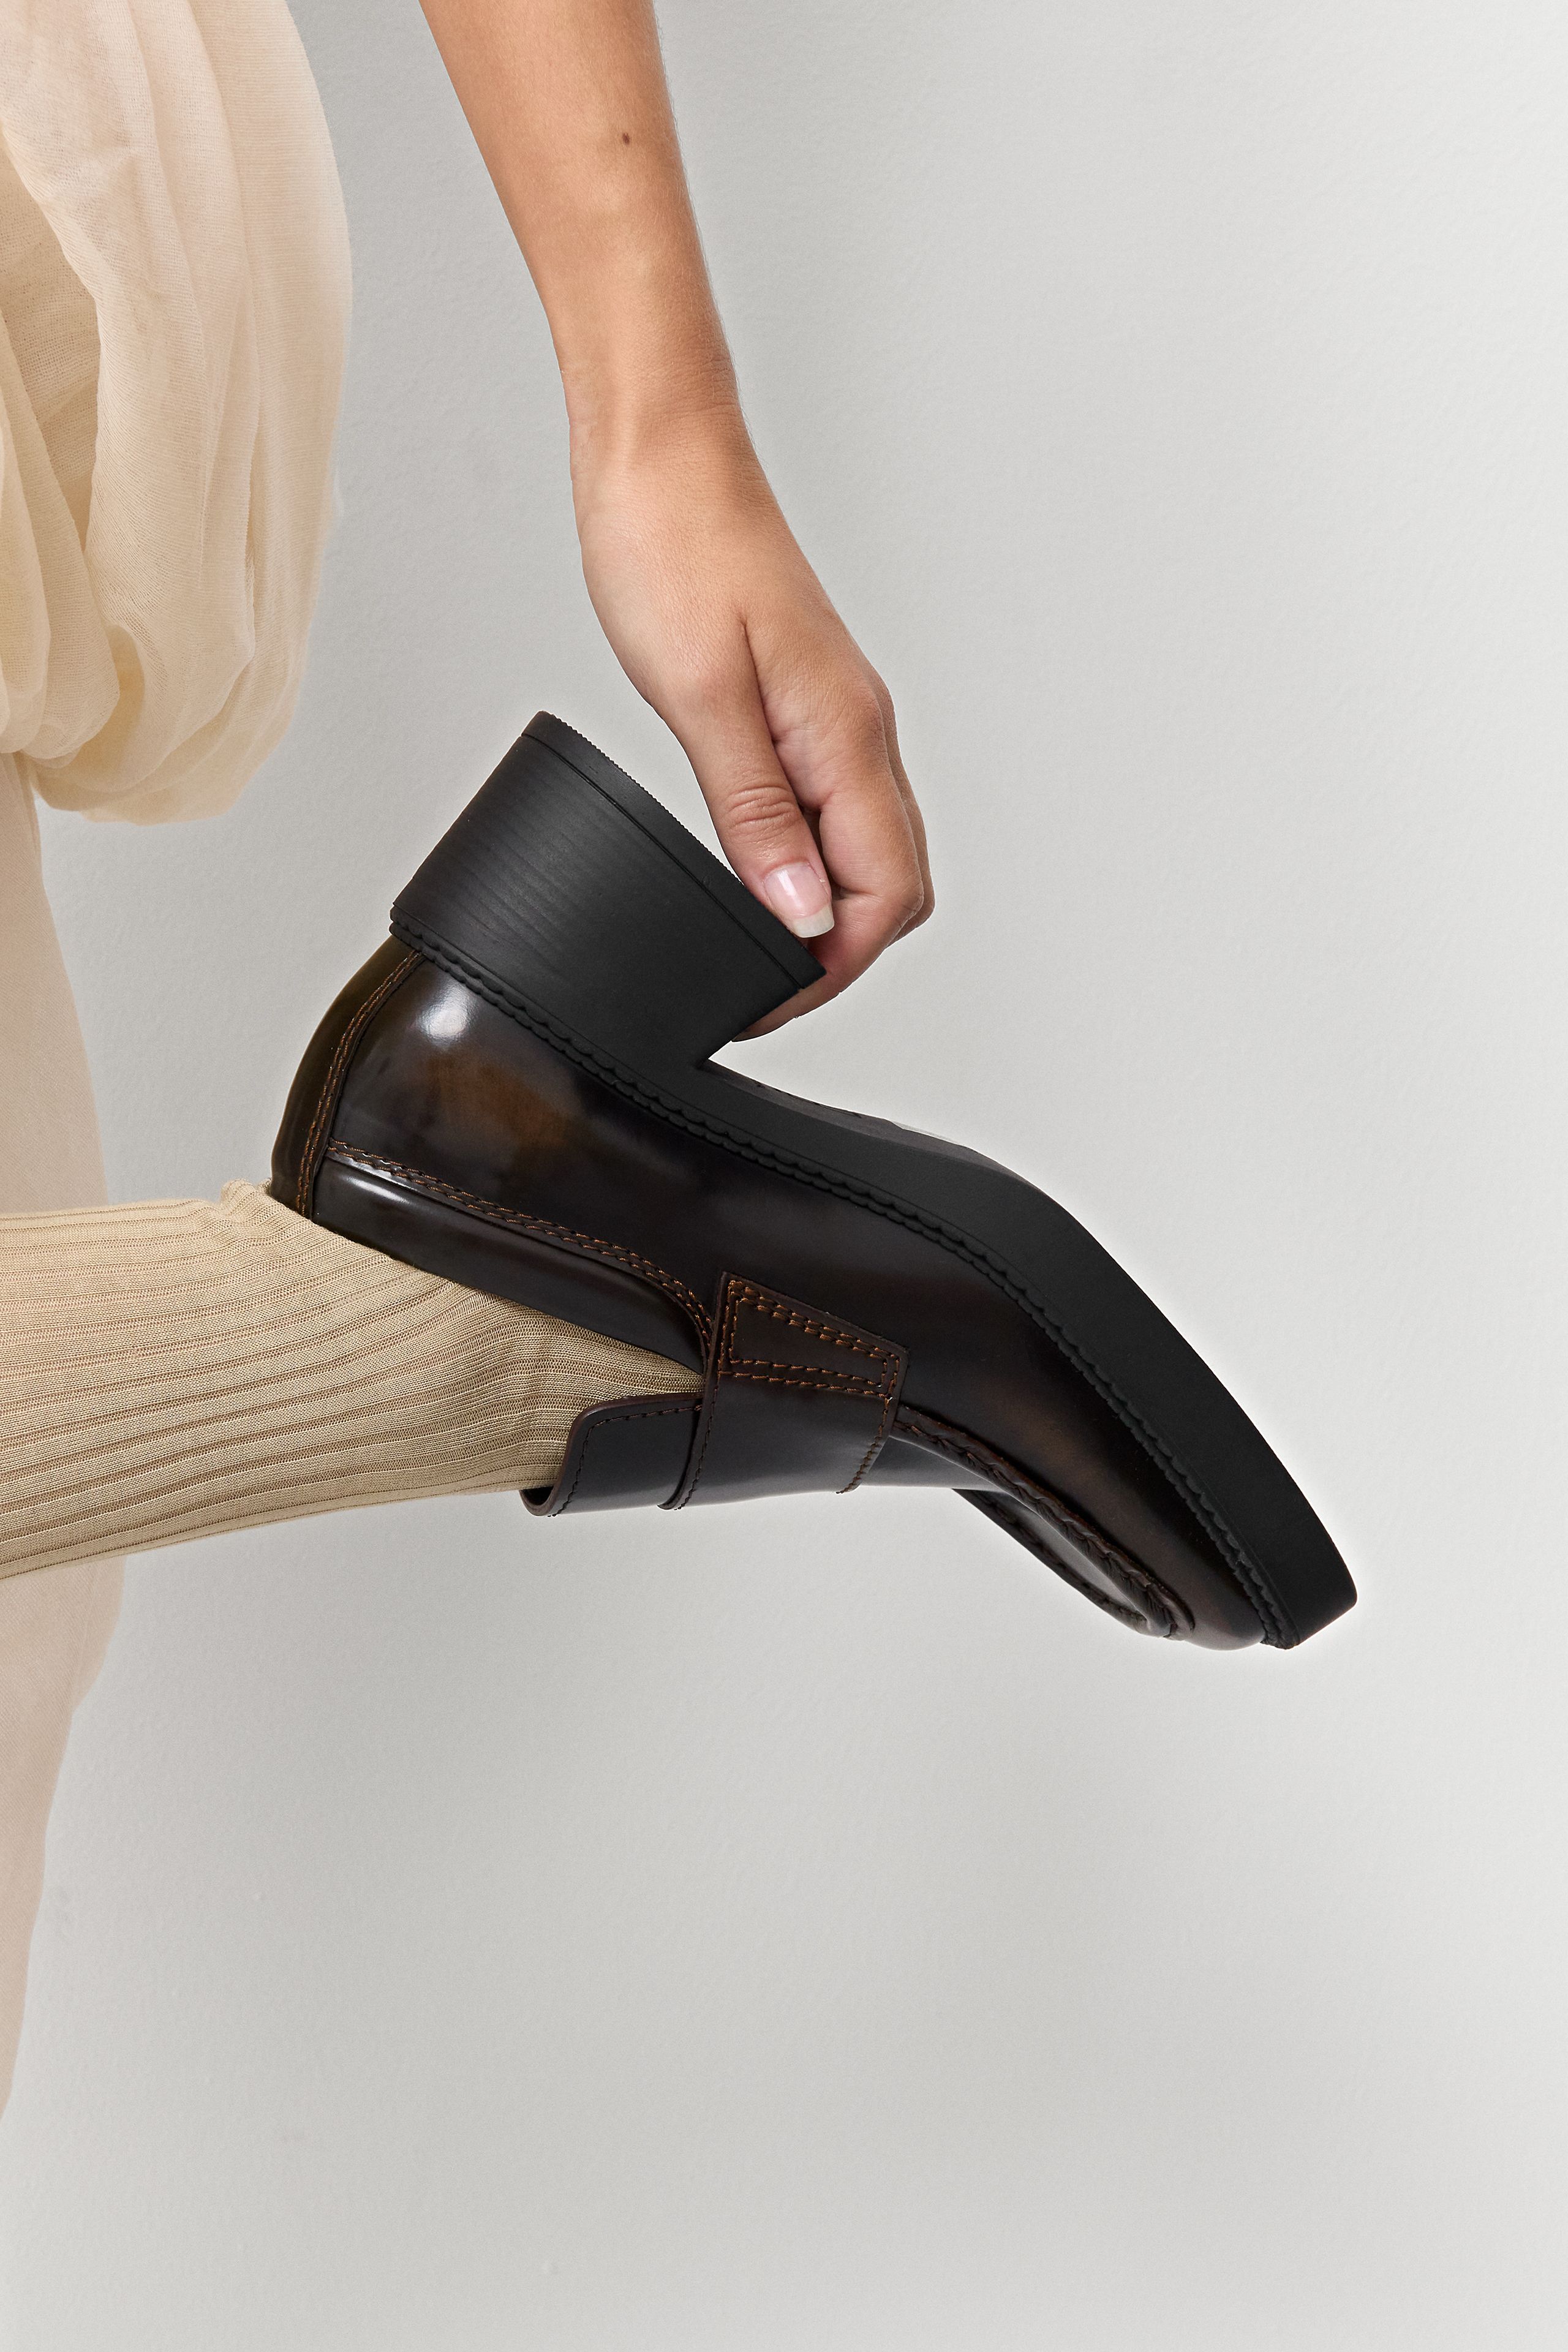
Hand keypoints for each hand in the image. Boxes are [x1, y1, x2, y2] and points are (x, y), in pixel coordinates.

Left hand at [571, 414, 931, 1033]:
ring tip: (754, 952)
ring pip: (870, 848)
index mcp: (845, 733)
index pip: (885, 892)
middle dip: (840, 957)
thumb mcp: (702, 698)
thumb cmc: (673, 548)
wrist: (659, 454)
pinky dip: (809, 860)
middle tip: (759, 995)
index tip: (765, 1002)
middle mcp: (859, 729)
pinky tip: (758, 870)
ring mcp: (838, 717)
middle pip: (894, 883)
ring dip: (828, 912)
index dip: (834, 968)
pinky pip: (836, 807)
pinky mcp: (806, 703)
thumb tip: (800, 912)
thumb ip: (756, 814)